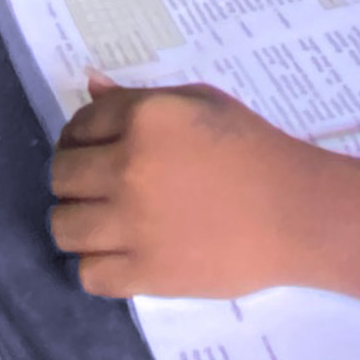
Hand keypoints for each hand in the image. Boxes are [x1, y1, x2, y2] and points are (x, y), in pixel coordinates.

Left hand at [48, 83, 321, 300]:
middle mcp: (128, 168)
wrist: (298, 213)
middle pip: (61, 177)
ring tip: (106, 221)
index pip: (79, 126)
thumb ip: (140, 98)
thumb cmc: (254, 149)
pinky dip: (98, 265)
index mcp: (144, 119)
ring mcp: (133, 224)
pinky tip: (120, 254)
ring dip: (78, 222)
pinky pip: (88, 274)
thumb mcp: (202, 103)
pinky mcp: (145, 272)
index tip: (98, 149)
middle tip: (102, 185)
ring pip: (63, 227)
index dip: (83, 137)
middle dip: (76, 178)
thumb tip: (90, 86)